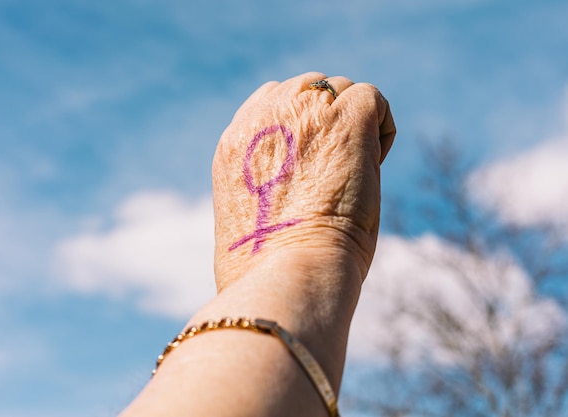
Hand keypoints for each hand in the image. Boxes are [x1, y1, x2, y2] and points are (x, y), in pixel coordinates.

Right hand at [212, 72, 395, 290]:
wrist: (286, 275)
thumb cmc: (265, 272)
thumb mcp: (242, 221)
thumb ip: (258, 185)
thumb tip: (287, 196)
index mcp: (236, 144)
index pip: (270, 100)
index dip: (297, 123)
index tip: (308, 160)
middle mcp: (266, 118)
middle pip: (306, 88)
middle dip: (325, 118)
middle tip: (335, 167)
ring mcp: (305, 115)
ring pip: (340, 88)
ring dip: (353, 121)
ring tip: (355, 170)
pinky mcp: (346, 123)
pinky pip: (372, 99)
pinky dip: (380, 126)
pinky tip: (375, 163)